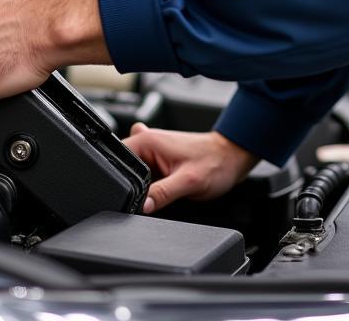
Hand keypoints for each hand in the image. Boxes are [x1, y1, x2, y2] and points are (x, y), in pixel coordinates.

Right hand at [123, 124, 258, 213]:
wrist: (231, 159)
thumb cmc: (215, 162)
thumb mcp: (188, 181)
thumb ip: (162, 193)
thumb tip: (140, 206)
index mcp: (148, 141)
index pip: (117, 158)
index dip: (119, 180)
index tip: (129, 196)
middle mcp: (148, 144)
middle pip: (123, 170)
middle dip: (131, 186)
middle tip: (151, 197)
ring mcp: (153, 154)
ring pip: (133, 177)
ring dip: (141, 187)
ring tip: (163, 191)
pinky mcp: (159, 164)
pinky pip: (144, 178)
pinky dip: (148, 187)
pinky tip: (161, 193)